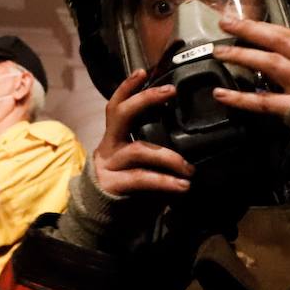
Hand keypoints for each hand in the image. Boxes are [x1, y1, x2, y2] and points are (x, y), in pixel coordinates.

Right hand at [91, 68, 194, 196]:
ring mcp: (110, 164)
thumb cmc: (126, 186)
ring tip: (190, 168)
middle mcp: (109, 145)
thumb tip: (188, 137)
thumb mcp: (138, 163)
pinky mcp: (114, 185)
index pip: (116, 106)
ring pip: (139, 149)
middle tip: (170, 91)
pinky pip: (142, 178)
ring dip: (169, 156)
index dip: (127, 87)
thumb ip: (152, 147)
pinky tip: (183, 186)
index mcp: (115, 137)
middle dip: (145, 99)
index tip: (143, 70)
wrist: (100, 219)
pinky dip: (165, 181)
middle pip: (121, 114)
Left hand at [210, 17, 289, 117]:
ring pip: (272, 64)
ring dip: (243, 55)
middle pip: (281, 42)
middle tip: (224, 23)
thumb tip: (282, 58)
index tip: (243, 20)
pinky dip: (241, 98)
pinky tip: (222, 94)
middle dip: (251, 30)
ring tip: (218, 53)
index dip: (266, 26)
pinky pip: (264, 102)